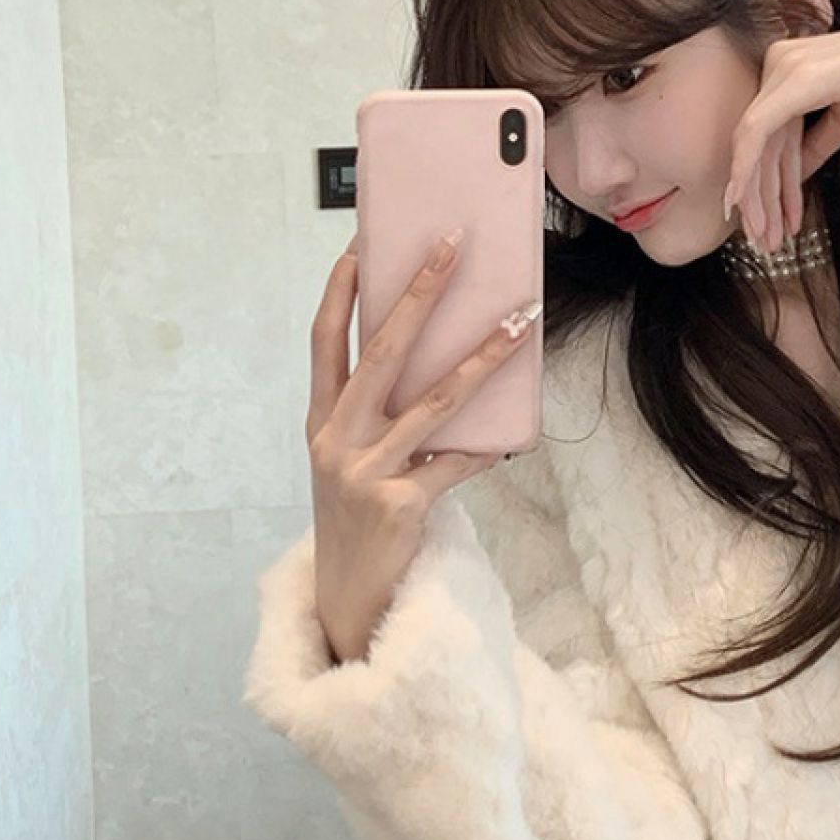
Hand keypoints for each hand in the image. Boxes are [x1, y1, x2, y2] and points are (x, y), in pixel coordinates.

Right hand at [306, 230, 540, 660]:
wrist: (347, 598)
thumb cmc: (357, 518)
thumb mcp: (350, 461)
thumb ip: (377, 416)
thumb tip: (437, 359)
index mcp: (320, 421)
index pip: (325, 339)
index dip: (342, 289)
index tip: (363, 241)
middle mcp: (337, 439)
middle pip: (382, 350)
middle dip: (419, 292)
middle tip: (451, 246)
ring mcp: (366, 472)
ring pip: (436, 399)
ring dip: (483, 356)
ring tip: (519, 320)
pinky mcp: (400, 505)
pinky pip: (458, 463)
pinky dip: (489, 449)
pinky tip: (516, 436)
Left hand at [723, 6, 839, 252]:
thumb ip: (813, 146)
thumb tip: (795, 176)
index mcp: (790, 68)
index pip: (768, 136)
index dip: (765, 184)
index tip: (768, 224)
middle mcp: (780, 61)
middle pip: (757, 141)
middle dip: (757, 197)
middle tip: (762, 242)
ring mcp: (785, 65)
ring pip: (752, 141)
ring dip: (754, 195)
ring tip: (761, 237)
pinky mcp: (796, 77)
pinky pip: (758, 131)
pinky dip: (746, 169)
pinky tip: (739, 202)